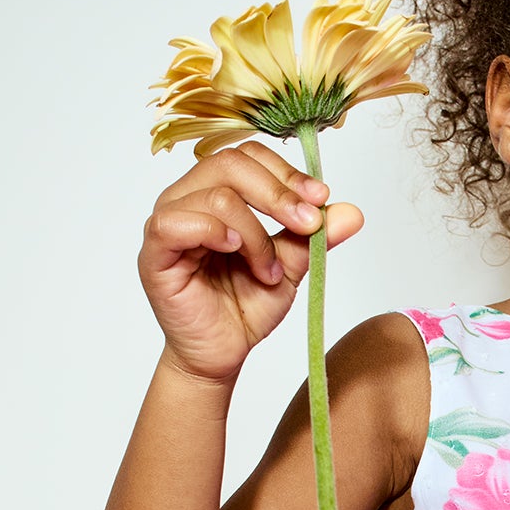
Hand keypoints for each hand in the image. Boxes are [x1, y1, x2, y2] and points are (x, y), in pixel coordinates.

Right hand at [139, 140, 363, 384]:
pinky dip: (215, 232)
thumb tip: (354, 212)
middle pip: (231, 163)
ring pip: (217, 196)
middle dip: (279, 194)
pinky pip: (178, 221)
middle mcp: (188, 198)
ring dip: (256, 234)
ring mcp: (168, 221)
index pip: (248, 156)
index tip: (321, 200)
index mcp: (217, 191)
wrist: (222, 354)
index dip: (286, 173)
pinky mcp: (155, 251)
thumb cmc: (245, 308)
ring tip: (269, 271)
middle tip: (308, 225)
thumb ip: (315, 238)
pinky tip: (235, 252)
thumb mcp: (292, 267)